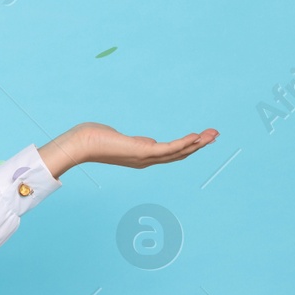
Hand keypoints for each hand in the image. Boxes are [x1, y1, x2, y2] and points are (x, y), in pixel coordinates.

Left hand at [38, 121, 217, 177]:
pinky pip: (168, 148)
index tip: (201, 138)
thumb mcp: (118, 138)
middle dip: (198, 145)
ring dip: (197, 143)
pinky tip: (196, 137)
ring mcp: (145, 157)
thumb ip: (132, 141)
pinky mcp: (142, 151)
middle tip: (215, 135)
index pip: (170, 153)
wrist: (79, 143)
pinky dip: (183, 143)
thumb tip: (141, 141)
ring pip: (178, 152)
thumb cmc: (92, 138)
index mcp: (142, 156)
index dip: (188, 147)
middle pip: (179, 154)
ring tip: (213, 135)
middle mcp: (146, 160)